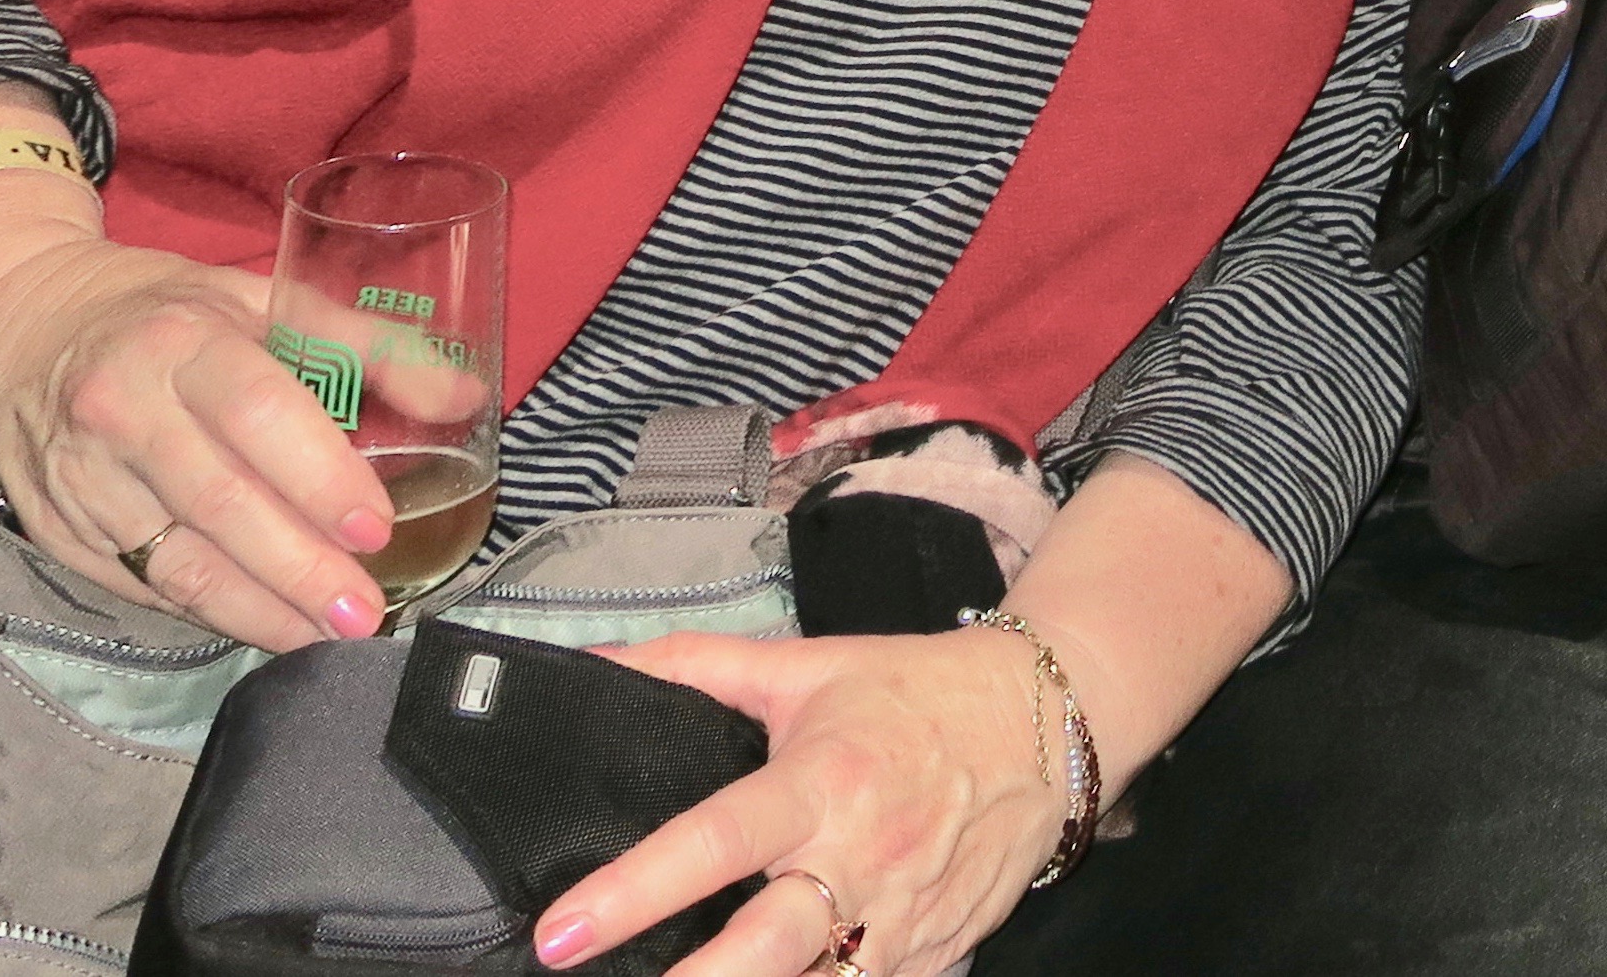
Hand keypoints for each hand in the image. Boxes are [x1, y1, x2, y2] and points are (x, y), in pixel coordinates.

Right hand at [0, 223, 392, 648]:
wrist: (13, 328)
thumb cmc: (163, 312)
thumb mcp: (259, 299)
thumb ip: (366, 347)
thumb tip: (468, 398)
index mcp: (178, 340)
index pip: (256, 414)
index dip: (318, 476)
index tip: (376, 528)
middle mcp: (120, 410)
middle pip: (219, 503)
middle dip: (298, 568)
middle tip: (364, 611)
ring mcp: (80, 478)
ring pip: (176, 561)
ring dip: (257, 609)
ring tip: (324, 635)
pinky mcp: (57, 530)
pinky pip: (142, 582)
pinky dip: (206, 610)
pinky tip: (261, 623)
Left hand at [535, 631, 1064, 976]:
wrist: (1044, 719)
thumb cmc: (913, 692)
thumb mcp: (805, 668)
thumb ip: (694, 665)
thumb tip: (595, 660)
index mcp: (821, 780)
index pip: (714, 841)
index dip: (632, 891)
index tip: (562, 934)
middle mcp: (859, 856)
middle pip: (767, 947)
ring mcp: (902, 914)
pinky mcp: (933, 951)